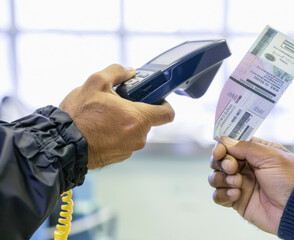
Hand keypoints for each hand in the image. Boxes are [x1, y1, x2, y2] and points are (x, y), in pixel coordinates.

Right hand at [60, 64, 174, 168]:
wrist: (62, 143)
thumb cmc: (79, 116)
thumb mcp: (95, 83)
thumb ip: (116, 72)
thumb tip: (129, 71)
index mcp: (138, 118)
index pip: (167, 114)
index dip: (164, 104)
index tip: (156, 100)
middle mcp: (138, 137)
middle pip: (147, 121)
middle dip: (135, 111)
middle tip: (117, 105)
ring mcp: (129, 149)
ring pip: (134, 132)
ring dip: (125, 123)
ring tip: (104, 117)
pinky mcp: (119, 157)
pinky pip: (124, 142)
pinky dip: (117, 135)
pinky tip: (100, 129)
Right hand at [208, 136, 293, 234]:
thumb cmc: (291, 181)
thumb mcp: (272, 157)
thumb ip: (247, 147)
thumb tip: (226, 141)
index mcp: (256, 153)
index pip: (231, 145)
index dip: (222, 147)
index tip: (220, 151)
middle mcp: (246, 167)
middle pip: (220, 160)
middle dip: (222, 163)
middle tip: (232, 168)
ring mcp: (240, 184)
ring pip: (216, 177)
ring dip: (221, 178)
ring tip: (237, 183)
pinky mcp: (237, 201)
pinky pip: (218, 196)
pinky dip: (222, 194)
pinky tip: (236, 195)